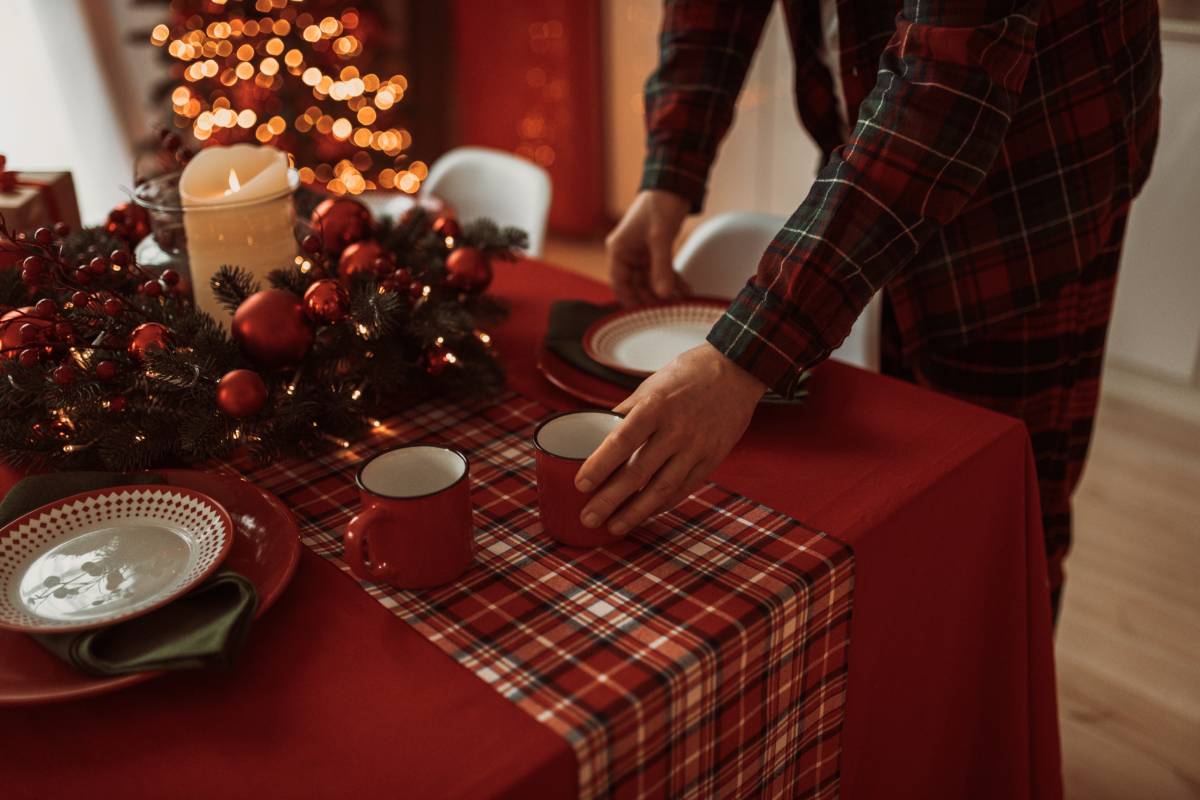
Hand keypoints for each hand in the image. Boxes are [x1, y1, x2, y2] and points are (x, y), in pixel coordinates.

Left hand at [575, 342, 767, 534]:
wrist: (736, 372)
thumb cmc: (687, 376)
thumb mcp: (651, 385)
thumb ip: (625, 413)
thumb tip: (598, 437)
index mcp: (656, 406)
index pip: (621, 441)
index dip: (599, 466)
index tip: (581, 485)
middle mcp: (677, 429)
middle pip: (638, 472)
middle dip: (610, 499)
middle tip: (589, 517)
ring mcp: (697, 447)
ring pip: (662, 489)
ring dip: (635, 512)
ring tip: (613, 526)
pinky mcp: (712, 459)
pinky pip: (683, 489)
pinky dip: (661, 504)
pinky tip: (644, 513)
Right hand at [606, 189, 690, 305]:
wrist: (673, 184)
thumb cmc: (660, 205)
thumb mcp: (660, 238)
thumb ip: (662, 268)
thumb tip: (663, 294)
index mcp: (619, 249)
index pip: (619, 283)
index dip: (630, 300)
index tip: (644, 314)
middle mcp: (627, 253)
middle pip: (636, 285)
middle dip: (652, 297)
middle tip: (668, 309)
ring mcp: (640, 253)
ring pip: (650, 280)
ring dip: (664, 291)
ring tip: (681, 300)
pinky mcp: (654, 250)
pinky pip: (660, 271)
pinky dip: (671, 280)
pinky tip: (684, 289)